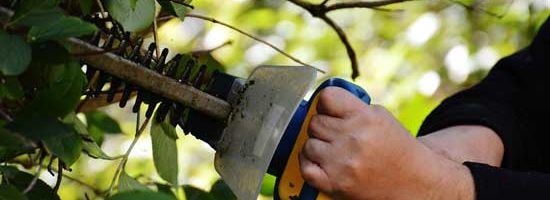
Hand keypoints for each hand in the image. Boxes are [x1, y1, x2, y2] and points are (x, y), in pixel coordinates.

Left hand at [299, 87, 473, 199]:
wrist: (413, 181)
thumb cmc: (394, 146)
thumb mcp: (380, 116)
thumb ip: (351, 106)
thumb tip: (320, 101)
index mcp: (365, 118)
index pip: (326, 97)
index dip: (326, 103)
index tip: (331, 110)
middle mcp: (353, 139)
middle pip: (315, 122)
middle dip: (324, 126)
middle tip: (337, 135)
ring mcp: (343, 163)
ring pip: (308, 144)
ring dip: (317, 146)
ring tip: (334, 151)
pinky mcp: (335, 184)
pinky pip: (306, 167)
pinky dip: (309, 164)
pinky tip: (322, 162)